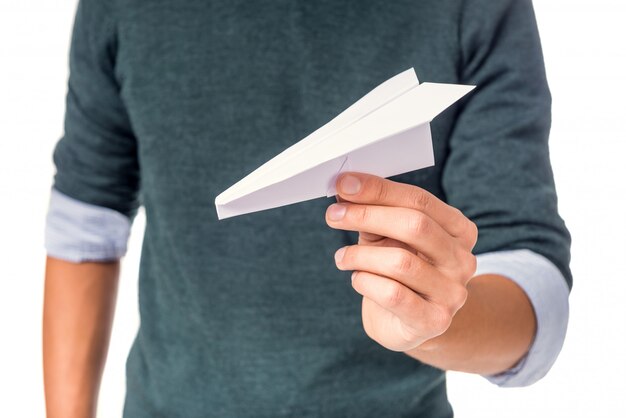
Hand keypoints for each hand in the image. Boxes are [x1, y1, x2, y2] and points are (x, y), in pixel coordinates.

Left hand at [326, 173, 477, 351]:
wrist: (409, 325)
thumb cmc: (397, 273)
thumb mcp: (387, 238)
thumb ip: (374, 214)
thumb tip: (346, 188)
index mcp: (458, 230)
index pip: (420, 200)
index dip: (379, 189)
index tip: (344, 184)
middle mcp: (462, 259)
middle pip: (415, 226)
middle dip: (367, 215)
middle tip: (333, 215)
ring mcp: (452, 292)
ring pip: (401, 262)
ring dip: (360, 256)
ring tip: (342, 258)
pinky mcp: (435, 320)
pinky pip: (392, 294)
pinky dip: (366, 282)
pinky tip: (356, 279)